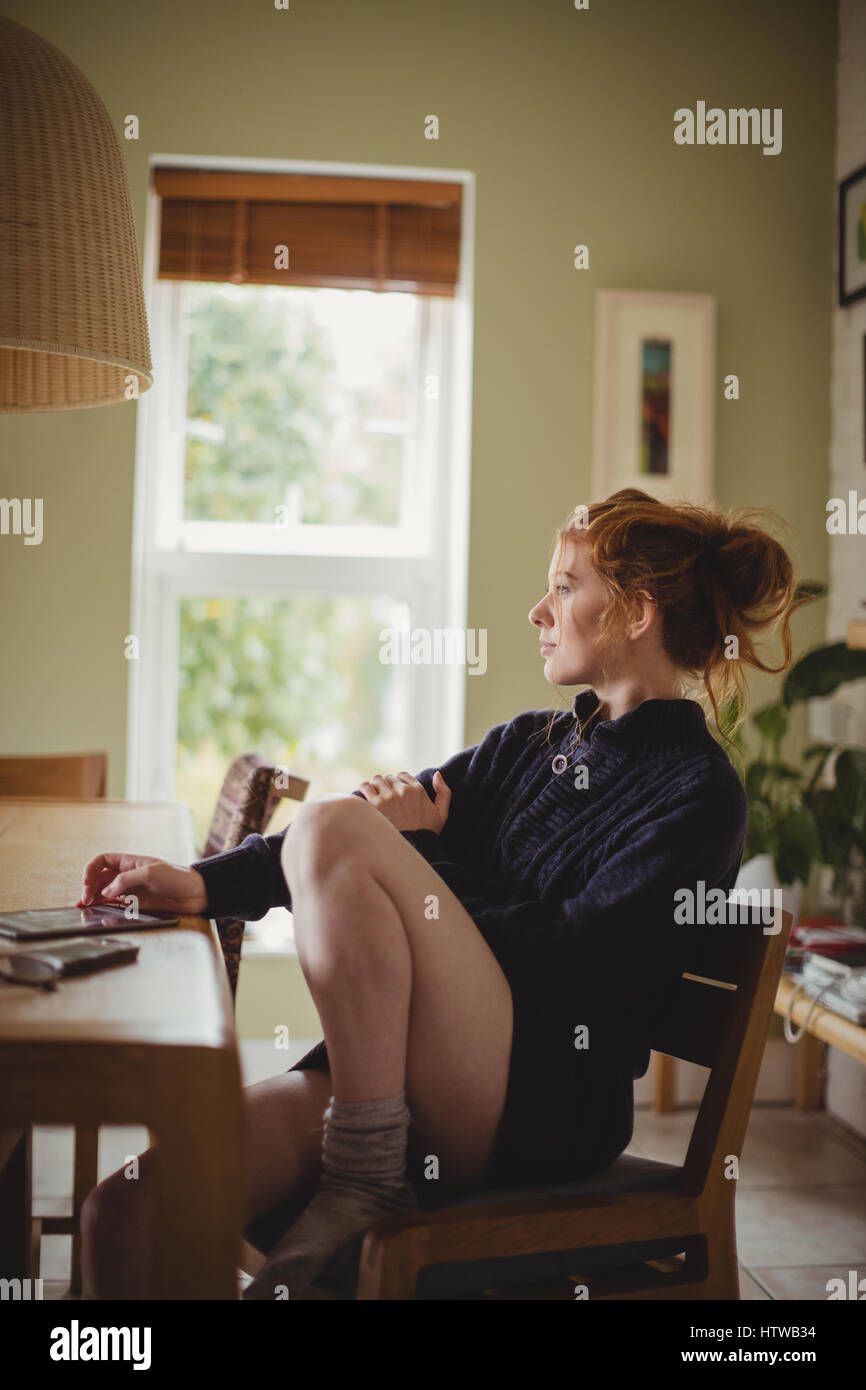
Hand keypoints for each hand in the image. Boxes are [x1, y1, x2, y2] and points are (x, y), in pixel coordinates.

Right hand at [77, 853, 208, 915]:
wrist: (195, 893)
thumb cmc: (176, 877)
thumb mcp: (150, 873)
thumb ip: (125, 880)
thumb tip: (105, 892)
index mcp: (130, 862)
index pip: (103, 861)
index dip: (91, 869)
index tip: (86, 882)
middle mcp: (127, 874)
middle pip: (100, 878)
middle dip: (89, 887)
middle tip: (86, 900)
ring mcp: (131, 889)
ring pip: (105, 892)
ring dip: (93, 897)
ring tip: (84, 907)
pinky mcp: (136, 902)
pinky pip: (115, 903)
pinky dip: (104, 906)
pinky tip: (96, 910)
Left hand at [356, 770, 450, 834]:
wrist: (411, 849)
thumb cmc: (426, 833)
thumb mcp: (441, 814)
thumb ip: (444, 792)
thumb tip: (437, 774)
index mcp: (418, 790)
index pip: (402, 775)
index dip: (398, 783)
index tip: (396, 793)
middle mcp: (404, 790)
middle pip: (389, 778)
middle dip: (386, 787)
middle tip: (385, 800)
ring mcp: (389, 796)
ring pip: (377, 780)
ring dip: (375, 786)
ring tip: (375, 798)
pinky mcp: (376, 804)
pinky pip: (365, 787)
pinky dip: (364, 790)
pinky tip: (366, 799)